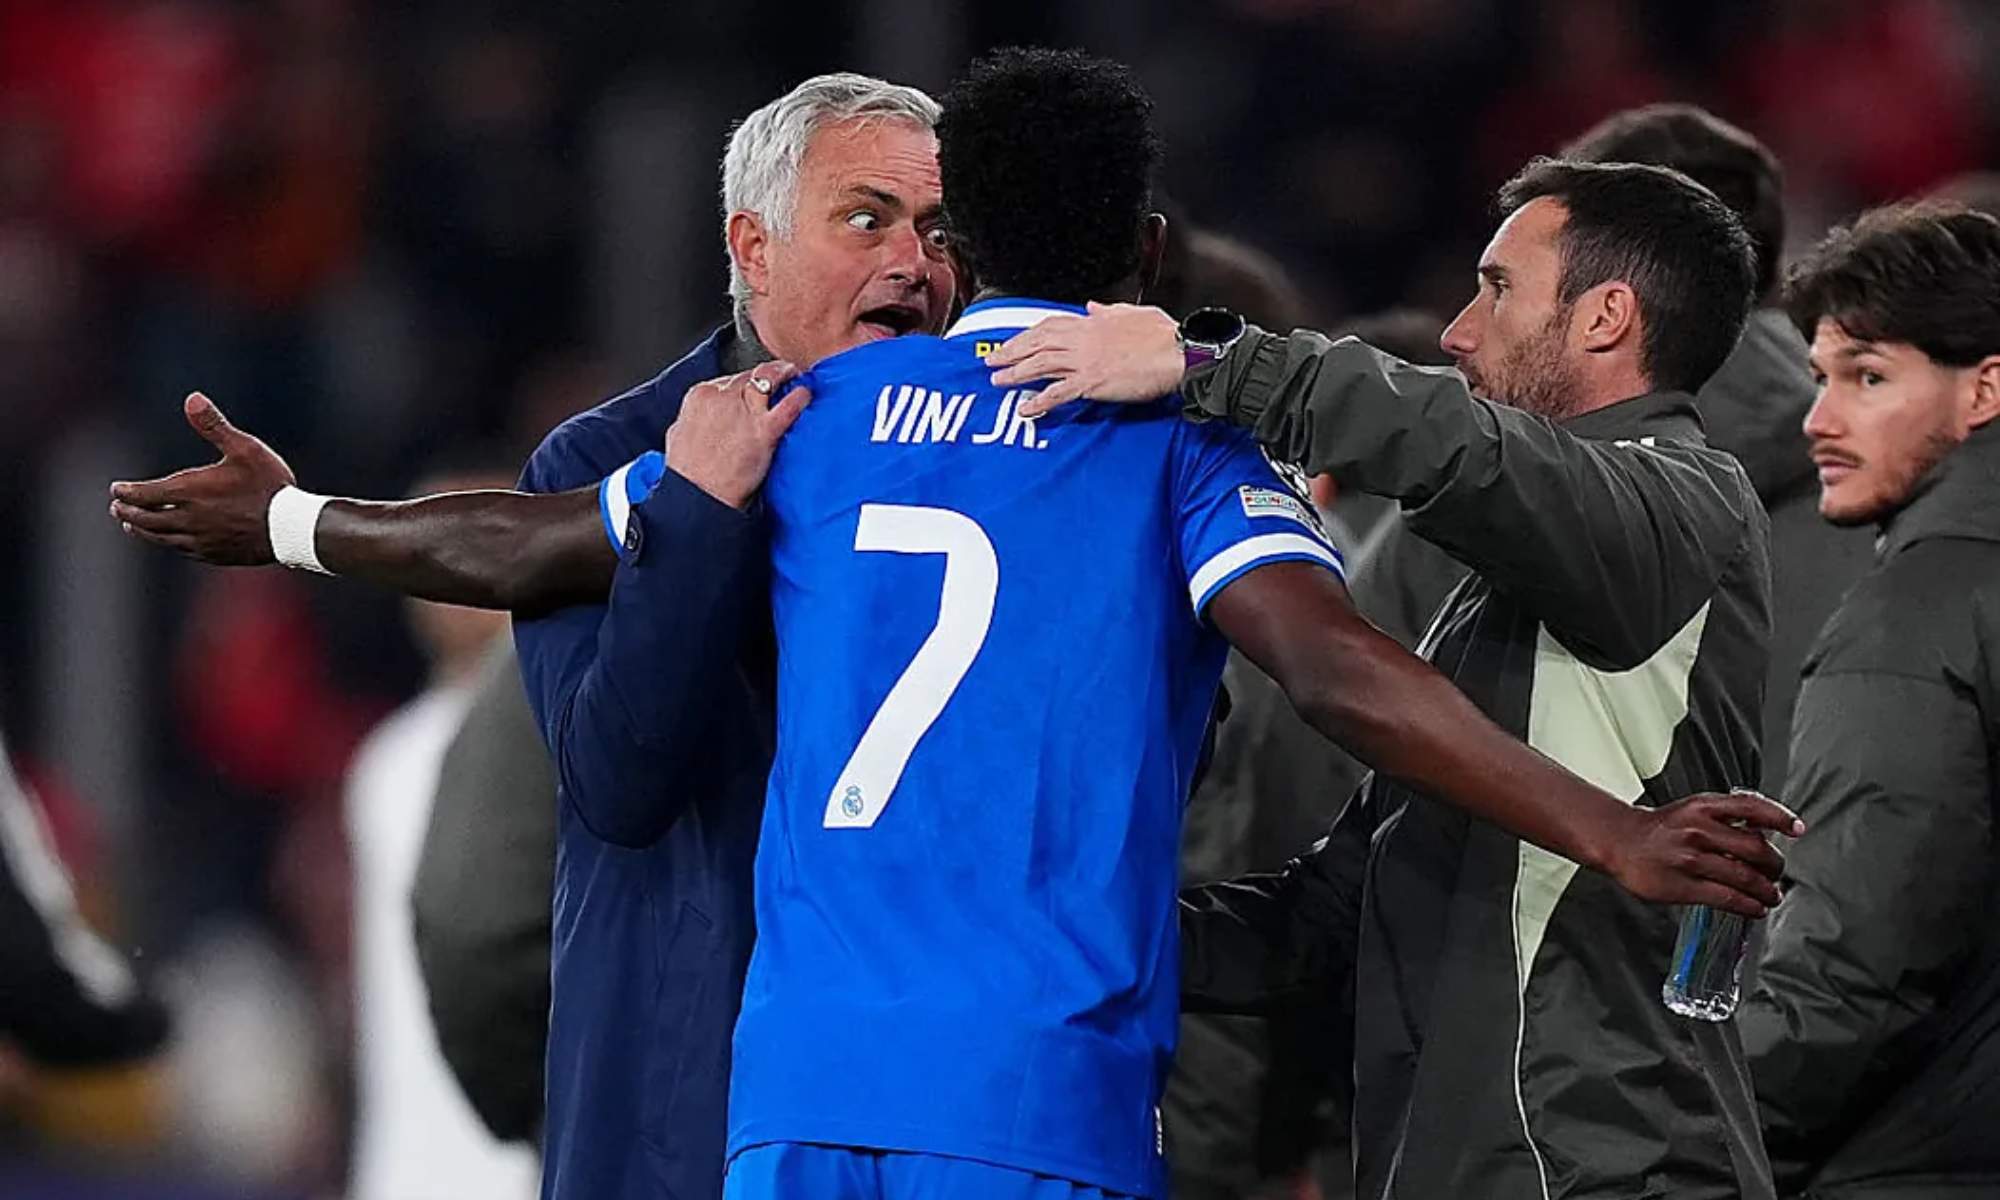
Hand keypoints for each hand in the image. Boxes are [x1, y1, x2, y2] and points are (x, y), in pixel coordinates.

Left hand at [108, 393, 296, 564]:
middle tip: (117, 507)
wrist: (291, 527)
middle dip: (127, 512)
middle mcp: (188, 518)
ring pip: (159, 537)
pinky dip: (166, 543)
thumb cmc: (269, 485)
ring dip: (142, 530)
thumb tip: (192, 398)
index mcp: (189, 491)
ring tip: (131, 526)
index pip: (143, 494)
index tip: (116, 489)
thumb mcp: (245, 449)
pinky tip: (167, 540)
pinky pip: (181, 549)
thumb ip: (214, 426)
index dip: (126, 492)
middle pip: (145, 518)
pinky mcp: (213, 554)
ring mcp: (200, 539)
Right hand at [663, 360, 809, 509]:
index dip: (746, 382)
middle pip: (751, 375)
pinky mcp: (764, 431)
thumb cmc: (688, 474)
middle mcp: (722, 398)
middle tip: (779, 375)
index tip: (754, 385)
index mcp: (700, 397)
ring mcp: (744, 413)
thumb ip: (691, 420)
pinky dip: (800, 398)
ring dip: (784, 373)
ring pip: (768, 378)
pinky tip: (805, 395)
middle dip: (765, 375)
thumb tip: (697, 418)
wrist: (700, 496)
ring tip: (793, 374)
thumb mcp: (678, 436)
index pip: (729, 378)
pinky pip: (788, 406)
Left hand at [987, 301, 1183, 414]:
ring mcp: (1085, 361)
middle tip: (993, 361)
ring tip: (998, 381)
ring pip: (1040, 365)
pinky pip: (1057, 393)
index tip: (1014, 341)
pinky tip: (1025, 408)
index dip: (1028, 335)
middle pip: (1037, 344)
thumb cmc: (1163, 335)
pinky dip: (1039, 401)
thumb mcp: (1132, 313)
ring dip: (1016, 373)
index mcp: (1092, 323)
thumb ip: (1107, 311)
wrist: (1179, 352)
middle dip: (1012, 352)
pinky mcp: (1092, 383)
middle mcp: (1083, 340)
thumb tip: (1092, 306)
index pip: (1050, 326)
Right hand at [1602, 790, 1802, 917]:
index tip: (1797, 829)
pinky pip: (1728, 899)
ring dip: (1768, 891)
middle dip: (1775, 865)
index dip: (1780, 818)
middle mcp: (1699, 830)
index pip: (1752, 808)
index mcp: (1704, 806)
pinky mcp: (1684, 886)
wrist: (1620, 841)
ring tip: (1772, 895)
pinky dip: (1749, 906)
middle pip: (1756, 850)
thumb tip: (1765, 833)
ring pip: (1746, 878)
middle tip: (1777, 874)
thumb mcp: (1693, 808)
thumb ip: (1726, 816)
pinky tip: (1755, 908)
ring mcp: (1691, 859)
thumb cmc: (1661, 828)